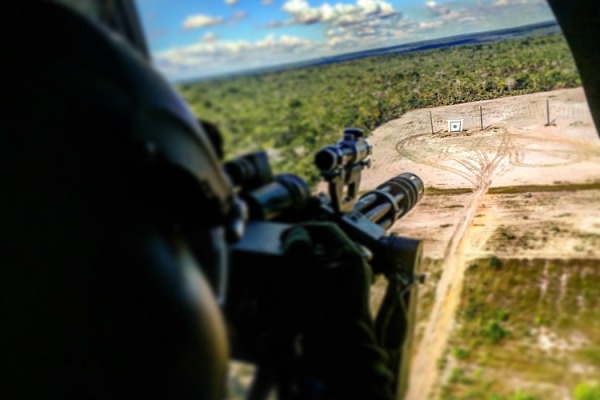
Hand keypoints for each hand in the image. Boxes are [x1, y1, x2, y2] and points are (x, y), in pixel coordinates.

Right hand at [280, 222, 393, 399]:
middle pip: (322, 250)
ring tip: (280, 277)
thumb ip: (299, 245)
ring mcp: (347, 291)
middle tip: (281, 255)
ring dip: (298, 271)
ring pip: (319, 271)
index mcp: (351, 257)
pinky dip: (302, 290)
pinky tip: (287, 298)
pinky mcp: (339, 308)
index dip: (303, 229)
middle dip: (299, 252)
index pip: (327, 230)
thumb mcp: (306, 270)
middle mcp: (353, 271)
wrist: (340, 354)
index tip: (285, 236)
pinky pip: (319, 291)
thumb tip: (295, 235)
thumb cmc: (325, 310)